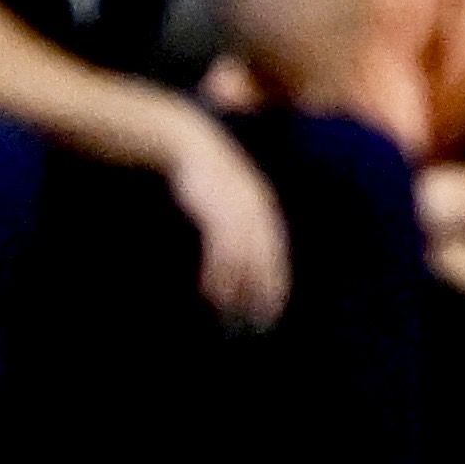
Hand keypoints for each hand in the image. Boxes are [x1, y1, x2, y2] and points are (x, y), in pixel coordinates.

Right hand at [162, 111, 293, 326]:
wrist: (188, 142)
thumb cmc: (206, 174)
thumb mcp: (230, 195)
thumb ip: (240, 221)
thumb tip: (241, 252)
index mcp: (262, 210)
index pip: (275, 255)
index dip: (275, 283)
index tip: (271, 311)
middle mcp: (255, 211)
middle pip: (263, 261)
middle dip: (260, 292)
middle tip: (255, 322)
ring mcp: (235, 210)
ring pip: (241, 260)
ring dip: (235, 289)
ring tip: (227, 311)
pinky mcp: (213, 210)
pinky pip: (219, 250)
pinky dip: (216, 274)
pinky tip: (209, 291)